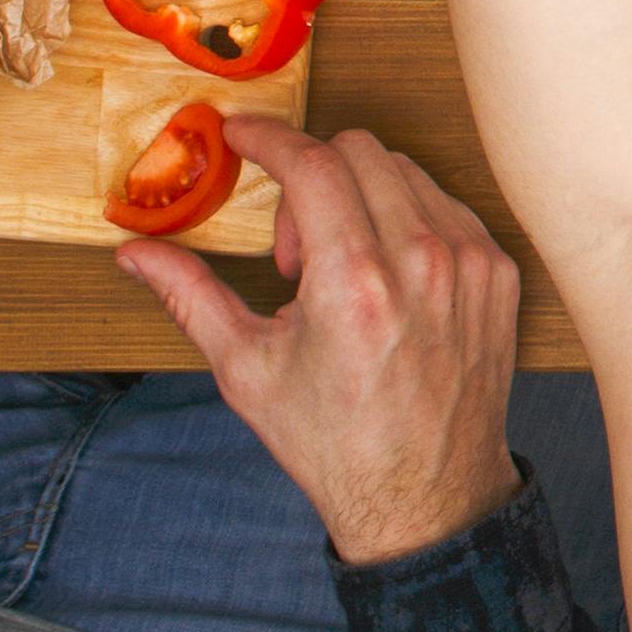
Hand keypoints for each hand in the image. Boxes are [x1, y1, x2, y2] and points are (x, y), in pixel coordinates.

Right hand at [120, 117, 524, 566]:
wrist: (425, 497)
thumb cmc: (333, 442)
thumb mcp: (247, 371)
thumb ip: (189, 297)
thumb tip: (134, 253)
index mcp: (354, 284)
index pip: (311, 163)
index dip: (267, 137)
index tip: (239, 135)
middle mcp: (421, 262)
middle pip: (357, 153)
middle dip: (308, 177)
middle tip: (292, 251)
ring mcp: (469, 264)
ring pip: (404, 171)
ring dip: (357, 196)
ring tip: (339, 272)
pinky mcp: (497, 273)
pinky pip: (445, 205)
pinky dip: (404, 218)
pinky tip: (383, 276)